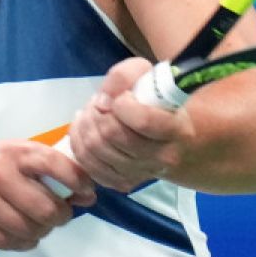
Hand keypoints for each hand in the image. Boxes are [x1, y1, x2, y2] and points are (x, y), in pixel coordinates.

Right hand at [0, 140, 94, 250]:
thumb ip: (46, 168)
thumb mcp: (11, 155)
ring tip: (37, 224)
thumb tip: (86, 193)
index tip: (87, 193)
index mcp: (12, 151)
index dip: (78, 182)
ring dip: (41, 232)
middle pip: (46, 208)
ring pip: (30, 229)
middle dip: (61, 216)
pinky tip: (20, 233)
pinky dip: (23, 242)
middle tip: (59, 215)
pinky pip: (10, 242)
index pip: (55, 164)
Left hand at [67, 57, 194, 192]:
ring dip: (85, 125)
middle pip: (112, 135)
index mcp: (176, 129)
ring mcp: (142, 173)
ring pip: (96, 149)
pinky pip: (89, 165)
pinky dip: (79, 143)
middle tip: (98, 102)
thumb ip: (123, 77)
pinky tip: (85, 129)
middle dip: (96, 112)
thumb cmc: (155, 98)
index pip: (143, 120)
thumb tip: (102, 102)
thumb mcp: (145, 74)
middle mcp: (162, 157)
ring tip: (91, 112)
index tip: (119, 97)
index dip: (122, 104)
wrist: (165, 131)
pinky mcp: (123, 182)